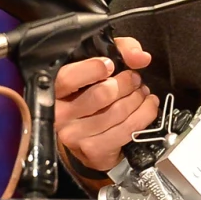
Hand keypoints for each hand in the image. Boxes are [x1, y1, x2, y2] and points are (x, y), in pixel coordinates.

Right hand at [55, 36, 157, 172]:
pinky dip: (145, 114)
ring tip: (141, 92)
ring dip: (138, 98)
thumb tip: (140, 57)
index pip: (67, 78)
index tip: (110, 65)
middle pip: (101, 94)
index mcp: (54, 90)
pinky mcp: (93, 149)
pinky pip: (128, 129)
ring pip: (118, 112)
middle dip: (126, 82)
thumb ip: (119, 50)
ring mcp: (75, 134)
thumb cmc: (90, 94)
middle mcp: (60, 114)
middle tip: (135, 78)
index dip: (93, 69)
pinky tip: (147, 106)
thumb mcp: (98, 64)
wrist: (86, 137)